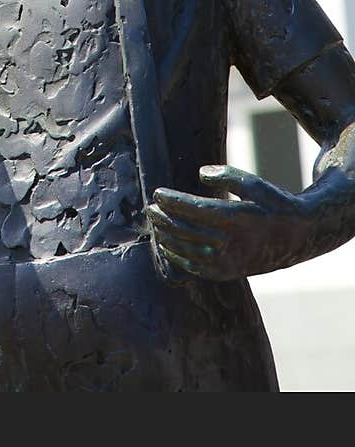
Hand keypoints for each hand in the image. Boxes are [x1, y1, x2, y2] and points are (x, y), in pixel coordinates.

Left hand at [146, 164, 311, 280]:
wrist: (296, 238)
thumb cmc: (272, 204)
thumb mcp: (255, 184)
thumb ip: (228, 176)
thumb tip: (201, 174)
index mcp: (238, 219)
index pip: (196, 210)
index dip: (174, 202)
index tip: (157, 193)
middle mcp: (232, 243)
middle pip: (187, 231)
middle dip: (164, 220)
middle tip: (150, 208)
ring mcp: (230, 262)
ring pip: (189, 251)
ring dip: (167, 237)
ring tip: (155, 224)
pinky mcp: (229, 272)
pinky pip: (197, 268)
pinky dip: (179, 257)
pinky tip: (167, 245)